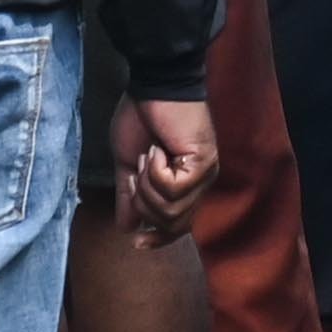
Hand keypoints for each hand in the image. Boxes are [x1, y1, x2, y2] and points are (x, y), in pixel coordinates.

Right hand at [114, 95, 218, 242]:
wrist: (151, 86)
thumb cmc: (141, 118)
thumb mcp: (127, 164)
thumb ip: (128, 196)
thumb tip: (126, 227)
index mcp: (186, 184)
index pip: (179, 226)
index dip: (159, 239)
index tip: (137, 244)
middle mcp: (200, 183)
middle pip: (171, 224)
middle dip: (144, 203)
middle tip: (139, 168)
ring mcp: (204, 174)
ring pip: (171, 210)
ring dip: (148, 186)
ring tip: (148, 157)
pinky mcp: (203, 162)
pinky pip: (173, 189)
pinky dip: (156, 172)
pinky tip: (157, 150)